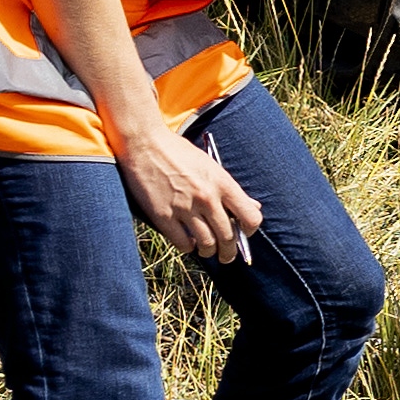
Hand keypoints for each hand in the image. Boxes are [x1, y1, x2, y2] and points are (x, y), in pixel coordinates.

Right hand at [115, 119, 265, 262]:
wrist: (145, 143)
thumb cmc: (179, 152)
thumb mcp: (211, 166)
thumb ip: (231, 189)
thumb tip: (254, 208)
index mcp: (223, 183)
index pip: (250, 218)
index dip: (249, 231)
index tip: (244, 234)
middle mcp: (207, 198)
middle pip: (228, 237)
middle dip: (229, 251)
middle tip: (226, 256)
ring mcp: (185, 208)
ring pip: (207, 244)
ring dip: (209, 252)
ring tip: (207, 251)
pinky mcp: (163, 216)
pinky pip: (183, 243)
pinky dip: (188, 247)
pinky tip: (188, 243)